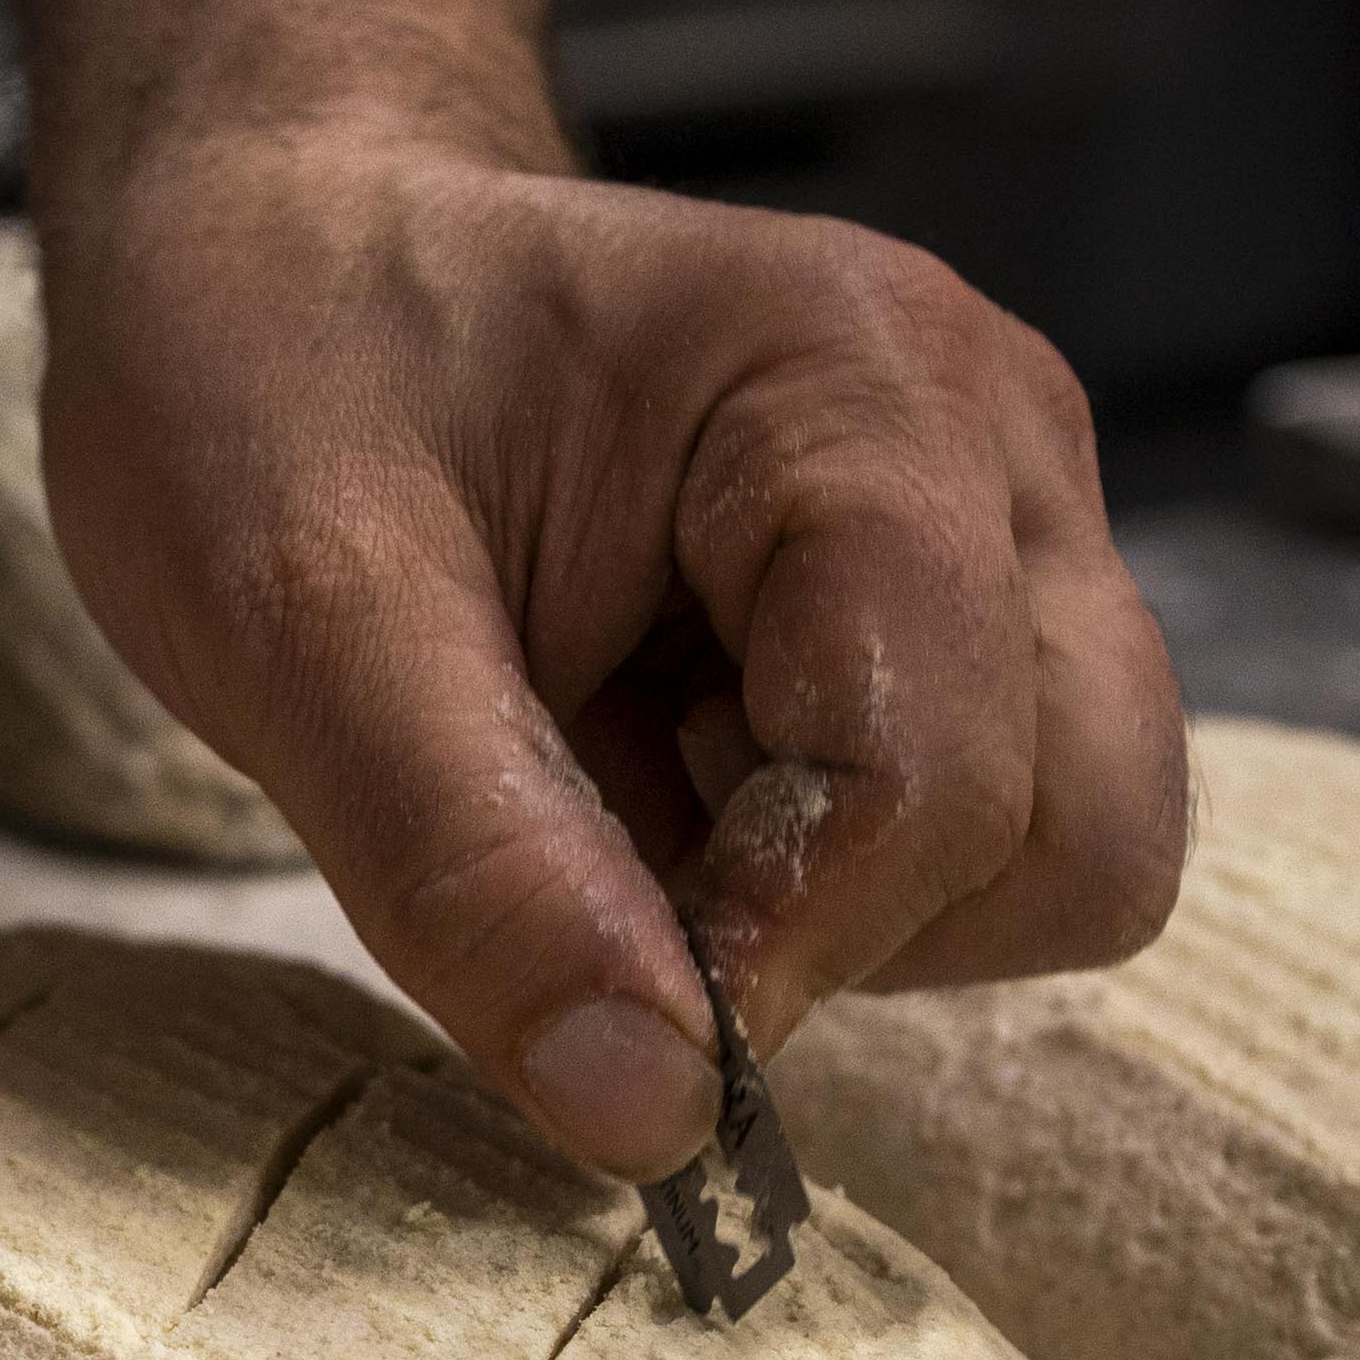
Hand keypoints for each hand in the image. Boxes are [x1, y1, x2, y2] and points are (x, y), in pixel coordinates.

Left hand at [35, 116, 1188, 1179]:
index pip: (942, 774)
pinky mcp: (966, 614)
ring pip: (1066, 853)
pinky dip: (828, 878)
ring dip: (850, 912)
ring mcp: (1004, 530)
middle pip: (1084, 827)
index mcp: (859, 384)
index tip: (592, 978)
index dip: (778, 940)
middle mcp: (994, 447)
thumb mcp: (292, 611)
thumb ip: (470, 865)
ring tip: (626, 786)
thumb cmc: (275, 362)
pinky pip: (986, 836)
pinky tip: (662, 771)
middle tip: (618, 869)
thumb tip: (652, 1115)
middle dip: (856, 929)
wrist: (279, 245)